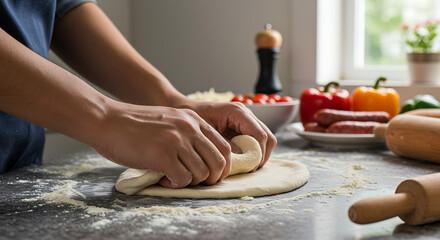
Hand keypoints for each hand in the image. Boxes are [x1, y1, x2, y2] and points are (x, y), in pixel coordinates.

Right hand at [94, 101, 231, 187]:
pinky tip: (163, 177)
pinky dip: (175, 184)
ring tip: (173, 176)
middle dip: (211, 178)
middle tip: (195, 181)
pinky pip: (183, 180)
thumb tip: (203, 161)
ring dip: (190, 181)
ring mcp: (177, 141)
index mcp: (194, 120)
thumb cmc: (135, 125)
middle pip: (218, 162)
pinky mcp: (163, 155)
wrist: (107, 120)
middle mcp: (190, 129)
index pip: (224, 147)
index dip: (221, 166)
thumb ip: (188, 135)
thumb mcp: (170, 121)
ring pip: (202, 174)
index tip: (210, 174)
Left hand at [180, 100, 276, 169]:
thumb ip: (223, 145)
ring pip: (266, 140)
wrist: (183, 110)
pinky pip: (257, 141)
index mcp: (237, 112)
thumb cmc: (191, 120)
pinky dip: (253, 152)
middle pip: (268, 138)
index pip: (260, 136)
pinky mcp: (244, 127)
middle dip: (261, 156)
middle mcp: (246, 114)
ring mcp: (247, 120)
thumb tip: (241, 158)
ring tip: (244, 166)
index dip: (258, 154)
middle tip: (248, 169)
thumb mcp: (205, 134)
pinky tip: (240, 160)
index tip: (248, 168)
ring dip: (258, 155)